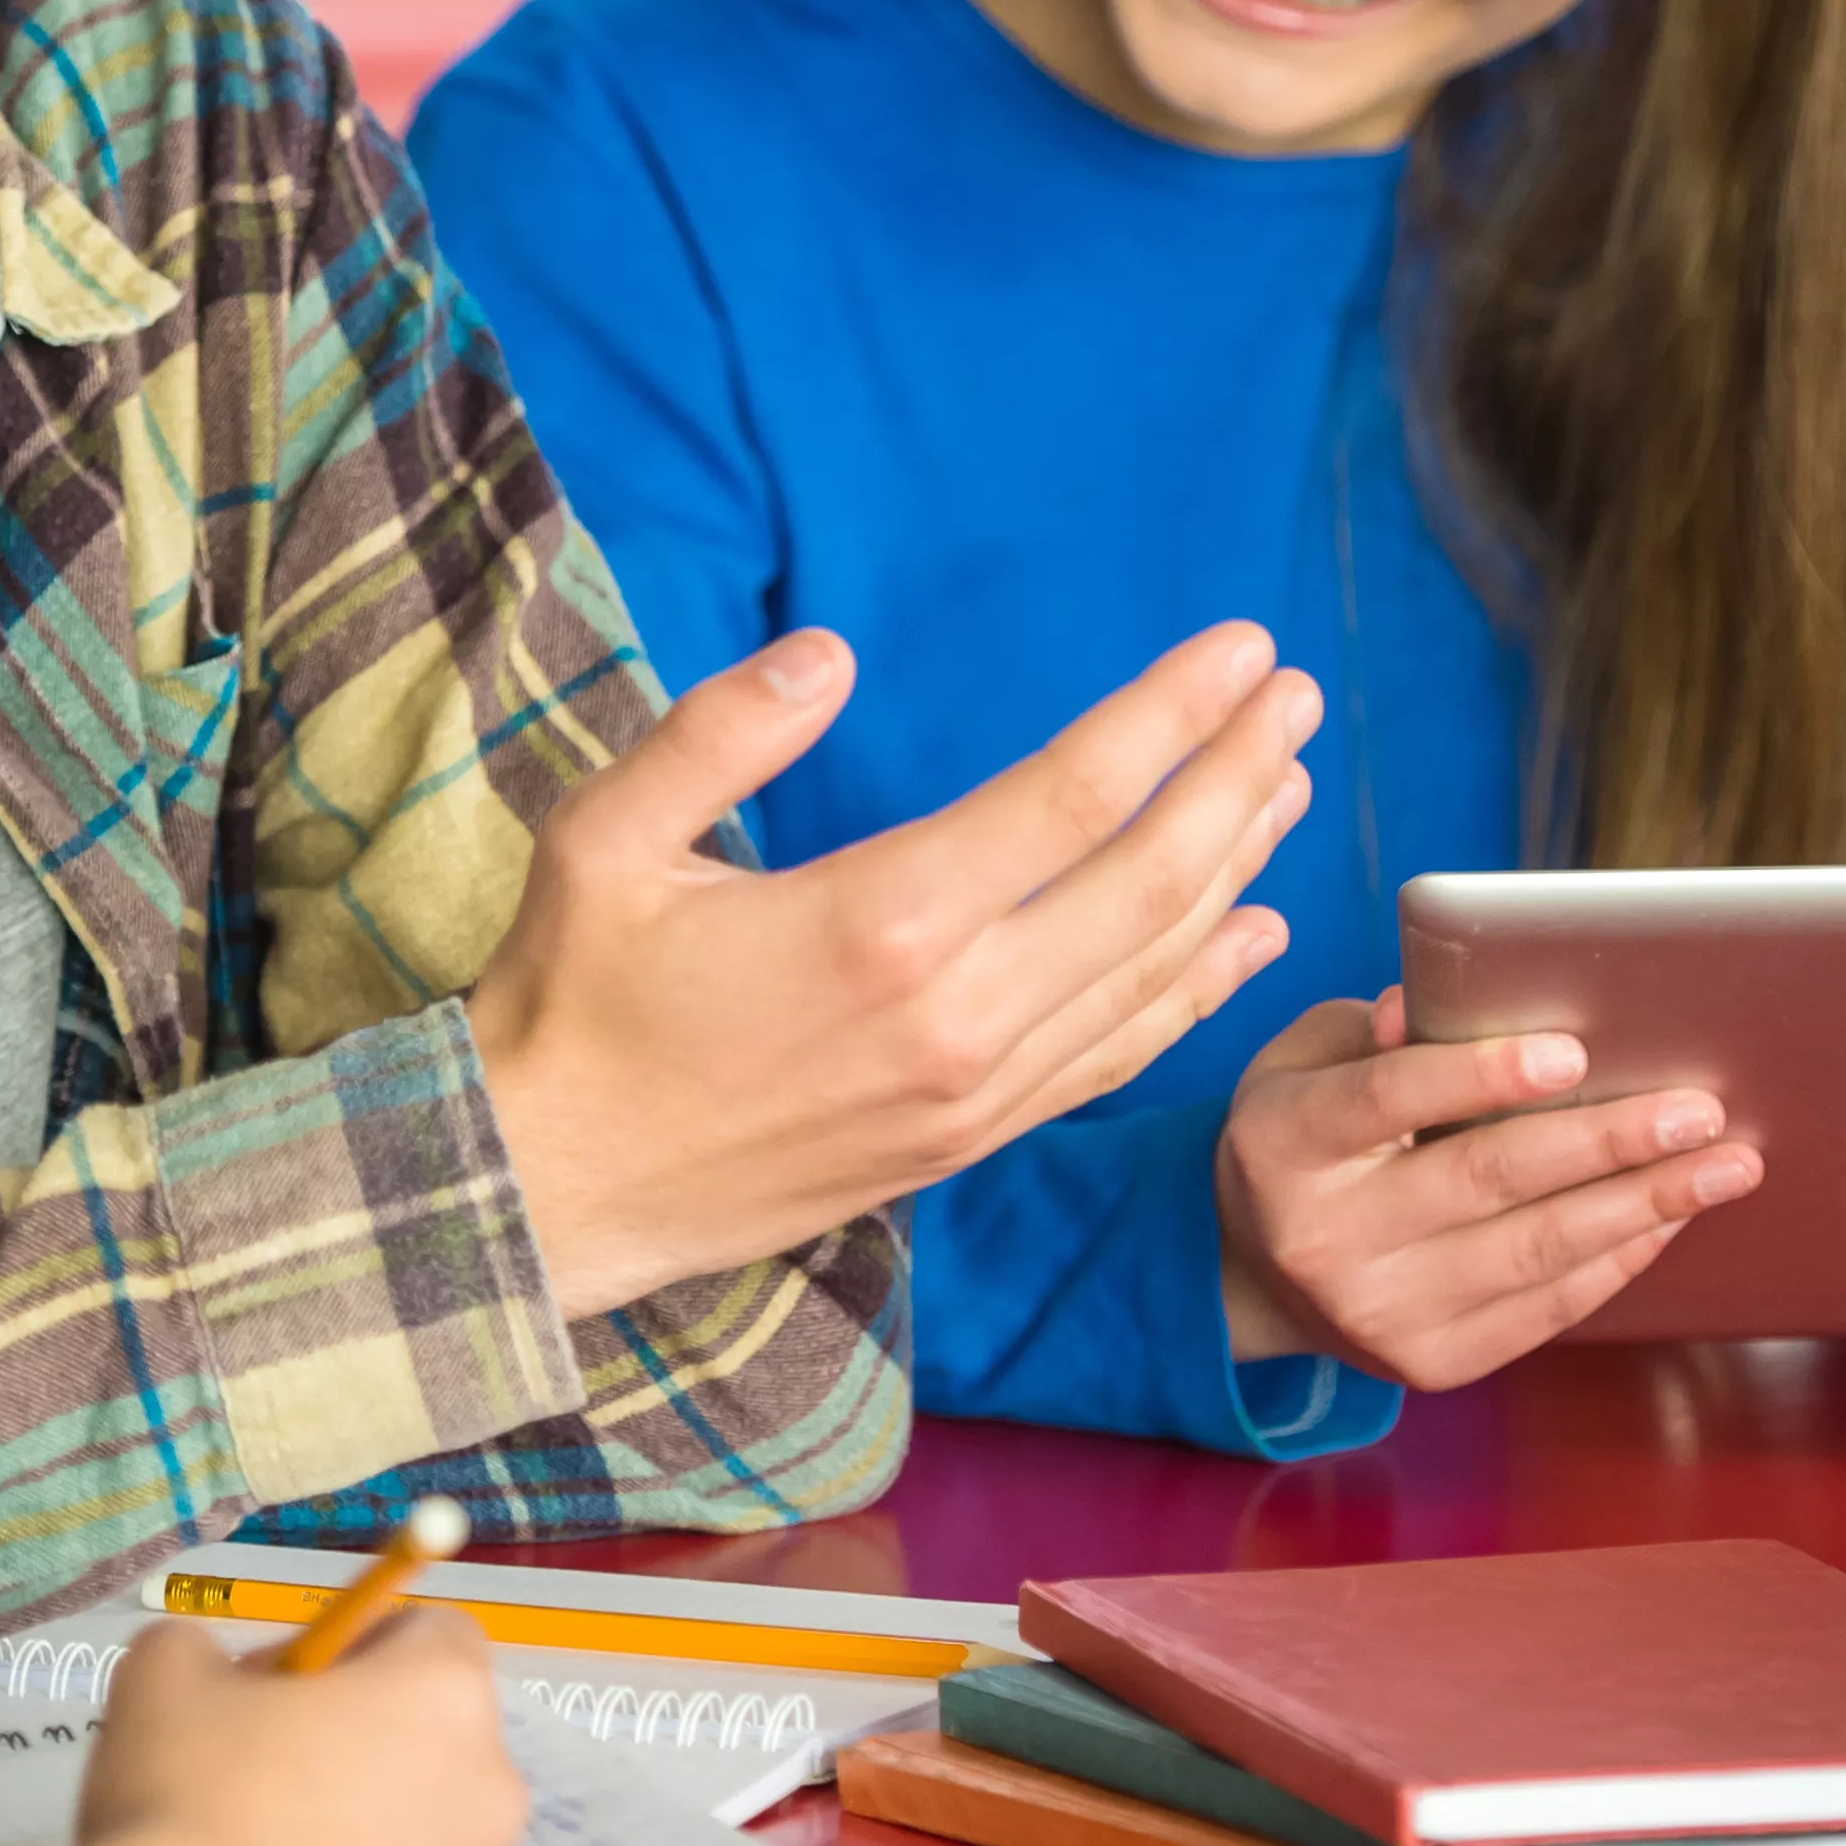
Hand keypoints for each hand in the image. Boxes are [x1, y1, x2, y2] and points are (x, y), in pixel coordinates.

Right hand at [0, 1613, 530, 1845]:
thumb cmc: (166, 1820)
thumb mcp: (155, 1686)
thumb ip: (191, 1657)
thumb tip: (191, 1663)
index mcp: (436, 1689)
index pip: (421, 1619)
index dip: (339, 1642)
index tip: (280, 1675)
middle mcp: (479, 1789)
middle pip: (419, 1736)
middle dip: (337, 1744)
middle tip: (236, 1770)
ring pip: (403, 1837)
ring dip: (332, 1839)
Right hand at [471, 623, 1322, 1314]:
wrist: (549, 1196)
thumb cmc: (570, 1006)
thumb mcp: (602, 840)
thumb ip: (719, 733)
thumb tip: (831, 654)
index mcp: (882, 921)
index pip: (1077, 795)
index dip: (1173, 712)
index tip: (1243, 649)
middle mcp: (958, 1013)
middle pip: (1153, 877)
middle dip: (1238, 774)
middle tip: (1295, 695)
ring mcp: (977, 1091)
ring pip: (1155, 968)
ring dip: (1237, 865)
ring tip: (1288, 781)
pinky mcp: (971, 1140)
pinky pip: (1121, 1054)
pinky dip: (1202, 990)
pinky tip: (1251, 934)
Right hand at [1210, 993, 1757, 1386]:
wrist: (1258, 1276)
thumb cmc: (1308, 1138)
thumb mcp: (1307, 1062)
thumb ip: (1374, 1033)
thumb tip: (1434, 1007)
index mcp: (1285, 1145)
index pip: (1390, 1100)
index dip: (1481, 1074)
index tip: (1574, 1052)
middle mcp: (1326, 1240)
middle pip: (1486, 1180)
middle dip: (1606, 1141)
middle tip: (1699, 1108)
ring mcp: (1381, 1313)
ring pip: (1535, 1251)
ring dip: (1642, 1204)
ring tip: (1724, 1166)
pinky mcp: (1432, 1363)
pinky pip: (1548, 1308)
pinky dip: (1619, 1258)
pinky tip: (1670, 1215)